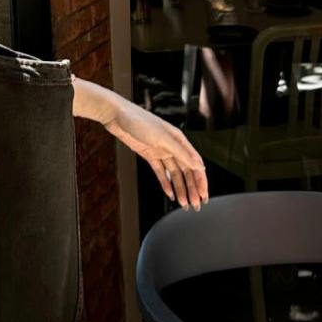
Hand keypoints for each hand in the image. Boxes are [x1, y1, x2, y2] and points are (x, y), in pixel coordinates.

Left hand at [98, 94, 208, 209]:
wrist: (116, 115)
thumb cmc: (139, 121)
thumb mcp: (162, 137)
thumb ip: (181, 152)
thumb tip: (198, 165)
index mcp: (179, 140)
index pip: (195, 164)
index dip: (201, 180)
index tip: (204, 196)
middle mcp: (172, 146)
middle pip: (186, 171)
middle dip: (192, 188)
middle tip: (196, 205)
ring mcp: (160, 151)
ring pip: (174, 174)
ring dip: (180, 188)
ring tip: (184, 204)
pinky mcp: (149, 155)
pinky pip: (160, 172)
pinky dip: (165, 183)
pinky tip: (169, 194)